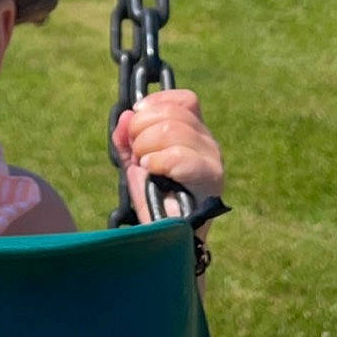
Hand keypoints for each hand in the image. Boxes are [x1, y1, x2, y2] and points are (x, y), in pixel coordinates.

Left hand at [111, 89, 223, 226]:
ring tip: (144, 164)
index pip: (185, 100)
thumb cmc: (157, 200)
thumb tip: (124, 116)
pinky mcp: (210, 177)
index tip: (136, 115)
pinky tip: (152, 172)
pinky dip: (157, 161)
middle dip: (142, 127)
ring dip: (146, 146)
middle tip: (135, 150)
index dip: (158, 101)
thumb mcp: (136, 164)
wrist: (170, 236)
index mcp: (194, 134)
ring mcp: (212, 159)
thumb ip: (127, 140)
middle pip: (173, 113)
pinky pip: (178, 155)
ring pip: (173, 129)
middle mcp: (208, 142)